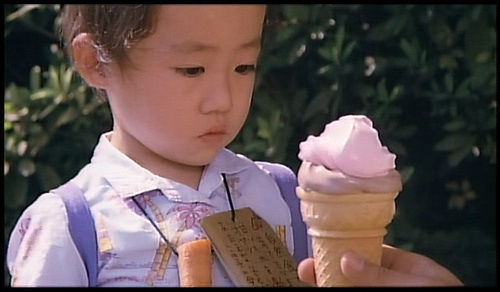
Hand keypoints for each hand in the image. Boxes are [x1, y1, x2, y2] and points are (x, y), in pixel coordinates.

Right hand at [297, 244, 462, 286]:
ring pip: (352, 286)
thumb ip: (378, 273)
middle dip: (329, 269)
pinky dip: (341, 289)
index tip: (322, 247)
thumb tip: (346, 257)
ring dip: (330, 282)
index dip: (345, 248)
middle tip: (306, 270)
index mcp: (405, 268)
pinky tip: (326, 287)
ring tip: (310, 280)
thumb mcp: (411, 283)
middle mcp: (391, 283)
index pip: (370, 252)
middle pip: (354, 274)